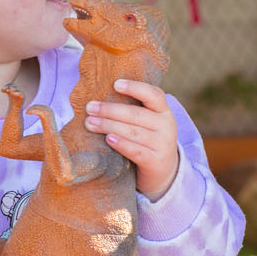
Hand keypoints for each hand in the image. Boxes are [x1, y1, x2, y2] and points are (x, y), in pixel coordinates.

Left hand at [84, 79, 179, 199]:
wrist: (164, 171)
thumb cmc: (148, 140)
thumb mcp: (149, 122)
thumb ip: (134, 109)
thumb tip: (100, 97)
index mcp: (164, 111)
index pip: (154, 95)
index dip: (135, 88)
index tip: (115, 84)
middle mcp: (166, 126)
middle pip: (136, 114)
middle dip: (110, 110)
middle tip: (89, 107)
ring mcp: (162, 145)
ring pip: (133, 132)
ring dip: (109, 126)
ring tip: (90, 123)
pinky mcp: (155, 161)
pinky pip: (136, 151)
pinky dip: (121, 144)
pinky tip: (108, 139)